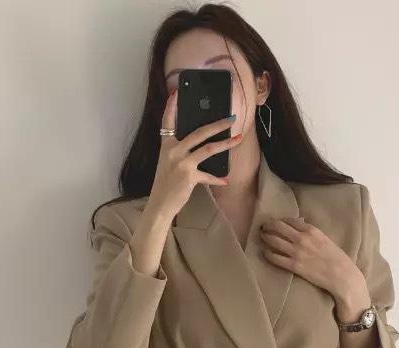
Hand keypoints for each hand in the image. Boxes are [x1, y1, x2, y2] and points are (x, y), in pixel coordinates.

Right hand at [146, 89, 243, 221]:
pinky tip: (225, 179)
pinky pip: (208, 175)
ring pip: (208, 148)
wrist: (160, 204)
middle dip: (217, 124)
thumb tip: (199, 145)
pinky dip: (217, 178)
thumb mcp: (168, 163)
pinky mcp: (190, 176)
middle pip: (199, 132)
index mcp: (167, 146)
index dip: (172, 107)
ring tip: (238, 139)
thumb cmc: (164, 184)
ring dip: (226, 143)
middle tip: (231, 118)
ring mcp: (182, 163)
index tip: (177, 92)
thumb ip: (180, 152)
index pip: (167, 122)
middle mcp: (174, 151)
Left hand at [258, 216, 364, 303]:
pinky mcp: (294, 266)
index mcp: (311, 230)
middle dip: (268, 226)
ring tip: (261, 237)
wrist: (341, 274)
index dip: (279, 220)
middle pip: (278, 227)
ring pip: (274, 241)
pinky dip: (267, 254)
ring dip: (265, 237)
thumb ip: (311, 232)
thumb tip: (300, 223)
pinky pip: (275, 258)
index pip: (290, 220)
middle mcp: (302, 239)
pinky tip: (264, 253)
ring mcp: (297, 252)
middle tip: (263, 227)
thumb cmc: (335, 257)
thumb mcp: (324, 238)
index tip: (274, 222)